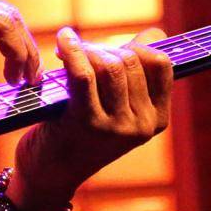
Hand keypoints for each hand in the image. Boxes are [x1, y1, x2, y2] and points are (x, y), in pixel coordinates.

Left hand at [9, 27, 172, 210]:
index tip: (112, 47)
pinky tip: (62, 41)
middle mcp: (142, 125)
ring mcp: (117, 126)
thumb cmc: (80, 133)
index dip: (136, 45)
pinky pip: (84, 74)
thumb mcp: (116, 107)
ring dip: (86, 50)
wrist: (49, 175)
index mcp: (157, 120)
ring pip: (109, 65)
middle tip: (79, 50)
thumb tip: (154, 34)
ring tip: (67, 51)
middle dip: (102, 47)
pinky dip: (72, 50)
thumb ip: (135, 74)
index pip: (162, 63)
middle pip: (131, 60)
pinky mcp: (87, 123)